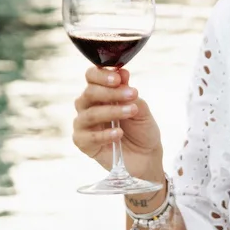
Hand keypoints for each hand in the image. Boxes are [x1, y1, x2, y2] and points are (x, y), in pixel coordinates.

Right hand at [72, 66, 162, 182]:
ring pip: (89, 114)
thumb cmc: (141, 130)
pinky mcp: (83, 143)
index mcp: (100, 93)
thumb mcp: (141, 109)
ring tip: (131, 112)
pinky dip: (104, 134)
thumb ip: (129, 93)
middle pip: (89, 93)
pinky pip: (88, 137)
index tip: (119, 79)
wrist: (147, 157)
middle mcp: (88, 106)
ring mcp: (84, 125)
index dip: (102, 75)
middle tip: (132, 94)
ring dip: (112, 111)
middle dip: (111, 93)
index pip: (92, 77)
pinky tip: (119, 133)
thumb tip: (122, 73)